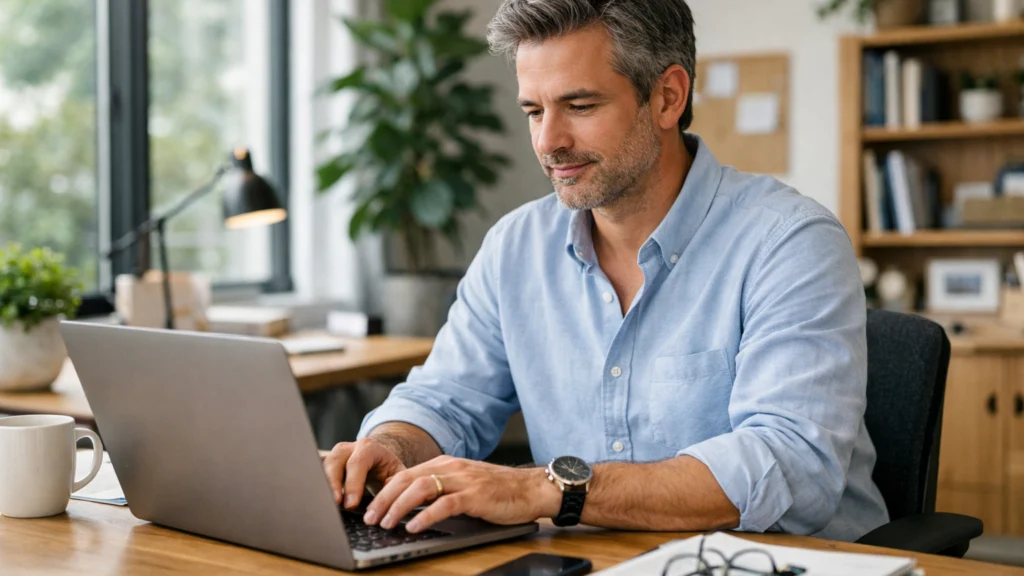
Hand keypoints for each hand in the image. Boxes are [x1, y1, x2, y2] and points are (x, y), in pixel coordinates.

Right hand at [322, 437, 406, 509]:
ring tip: (324, 504)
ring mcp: (335, 455)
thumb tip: (388, 497)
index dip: (353, 484)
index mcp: (369, 447)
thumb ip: (396, 484)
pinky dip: (317, 485)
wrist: (379, 461)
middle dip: (334, 484)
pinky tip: (317, 499)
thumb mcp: (398, 474)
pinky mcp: (326, 464)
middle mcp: (349, 448)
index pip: (358, 463)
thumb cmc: (389, 470)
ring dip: (323, 485)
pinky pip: (317, 472)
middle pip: (335, 461)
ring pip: (323, 466)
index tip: (351, 504)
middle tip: (335, 504)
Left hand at [362, 455, 560, 532]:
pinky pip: (444, 504)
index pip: (406, 474)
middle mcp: (452, 467)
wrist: (531, 489)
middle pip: (407, 479)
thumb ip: (440, 490)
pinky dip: (425, 515)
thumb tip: (410, 507)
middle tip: (370, 517)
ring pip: (421, 488)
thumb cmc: (498, 491)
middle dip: (384, 499)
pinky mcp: (475, 495)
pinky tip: (413, 526)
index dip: (384, 491)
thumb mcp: (464, 485)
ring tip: (386, 523)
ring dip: (399, 506)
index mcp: (445, 464)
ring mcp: (464, 480)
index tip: (370, 508)